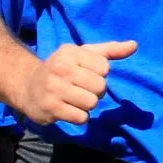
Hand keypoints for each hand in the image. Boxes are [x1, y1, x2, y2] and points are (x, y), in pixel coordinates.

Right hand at [14, 39, 137, 126]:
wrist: (28, 87)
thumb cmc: (63, 69)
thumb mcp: (83, 55)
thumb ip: (110, 50)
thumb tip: (135, 45)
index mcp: (70, 52)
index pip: (104, 67)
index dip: (100, 73)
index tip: (86, 73)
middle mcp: (60, 68)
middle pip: (100, 86)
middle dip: (96, 91)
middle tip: (81, 89)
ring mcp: (53, 89)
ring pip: (91, 103)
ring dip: (88, 105)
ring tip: (75, 99)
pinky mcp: (50, 108)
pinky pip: (81, 117)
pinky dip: (80, 117)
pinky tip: (68, 109)